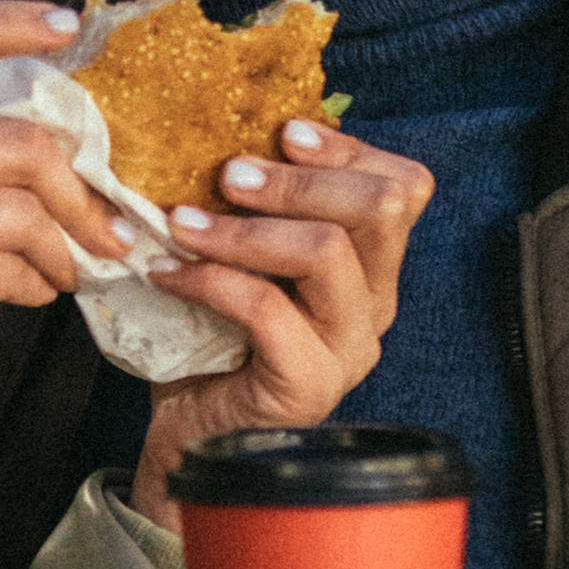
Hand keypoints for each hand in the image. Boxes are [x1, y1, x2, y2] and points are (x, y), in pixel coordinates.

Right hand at [0, 1, 127, 436]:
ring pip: (28, 212)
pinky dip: (39, 284)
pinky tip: (30, 293)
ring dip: (64, 249)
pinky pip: (18, 269)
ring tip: (65, 270)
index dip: (5, 22)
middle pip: (20, 143)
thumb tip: (41, 148)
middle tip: (104, 226)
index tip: (64, 26)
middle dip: (78, 190)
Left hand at [129, 122, 433, 526]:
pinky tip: (167, 272)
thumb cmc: (210, 343)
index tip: (283, 132)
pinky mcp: (308, 385)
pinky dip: (209, 279)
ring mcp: (348, 349)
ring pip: (328, 251)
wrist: (188, 440)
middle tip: (228, 174)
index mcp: (371, 268)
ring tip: (183, 222)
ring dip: (245, 228)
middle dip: (299, 179)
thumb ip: (258, 208)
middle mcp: (374, 306)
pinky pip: (268, 309)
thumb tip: (227, 128)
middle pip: (380, 208)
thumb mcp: (241, 259)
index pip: (401, 188)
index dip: (348, 149)